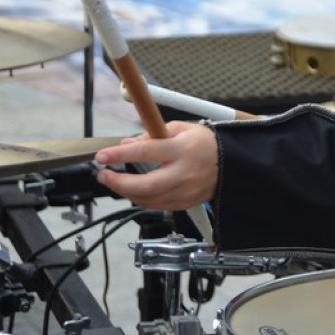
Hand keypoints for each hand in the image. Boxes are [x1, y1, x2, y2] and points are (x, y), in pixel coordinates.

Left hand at [95, 121, 217, 210]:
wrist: (232, 164)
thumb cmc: (206, 144)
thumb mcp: (182, 128)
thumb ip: (153, 135)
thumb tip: (127, 143)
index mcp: (183, 149)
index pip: (146, 152)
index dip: (120, 154)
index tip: (102, 156)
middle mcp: (184, 173)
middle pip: (144, 185)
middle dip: (118, 182)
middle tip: (103, 175)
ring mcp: (185, 191)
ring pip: (147, 199)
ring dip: (126, 192)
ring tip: (115, 181)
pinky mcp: (184, 204)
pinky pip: (156, 205)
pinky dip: (141, 198)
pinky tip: (134, 190)